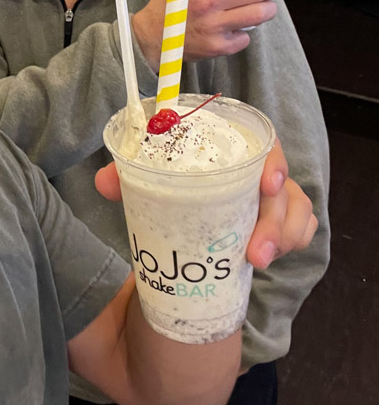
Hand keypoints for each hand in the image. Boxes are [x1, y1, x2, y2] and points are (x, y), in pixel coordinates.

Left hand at [94, 139, 316, 268]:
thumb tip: (104, 180)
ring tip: (257, 261)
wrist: (182, 220)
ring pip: (295, 210)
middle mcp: (256, 171)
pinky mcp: (279, 224)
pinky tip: (270, 260)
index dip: (272, 158)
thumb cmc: (172, 190)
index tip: (267, 183)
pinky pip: (300, 230)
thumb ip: (126, 180)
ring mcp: (272, 198)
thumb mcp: (149, 184)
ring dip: (282, 236)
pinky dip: (292, 243)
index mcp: (230, 149)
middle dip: (274, 219)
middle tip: (256, 251)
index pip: (263, 143)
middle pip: (282, 185)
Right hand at [132, 0, 282, 68]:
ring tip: (266, 3)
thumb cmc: (169, 3)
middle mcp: (207, 4)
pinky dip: (248, 30)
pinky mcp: (218, 47)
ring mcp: (213, 27)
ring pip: (258, 14)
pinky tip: (240, 24)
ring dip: (269, 7)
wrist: (153, 37)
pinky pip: (246, 37)